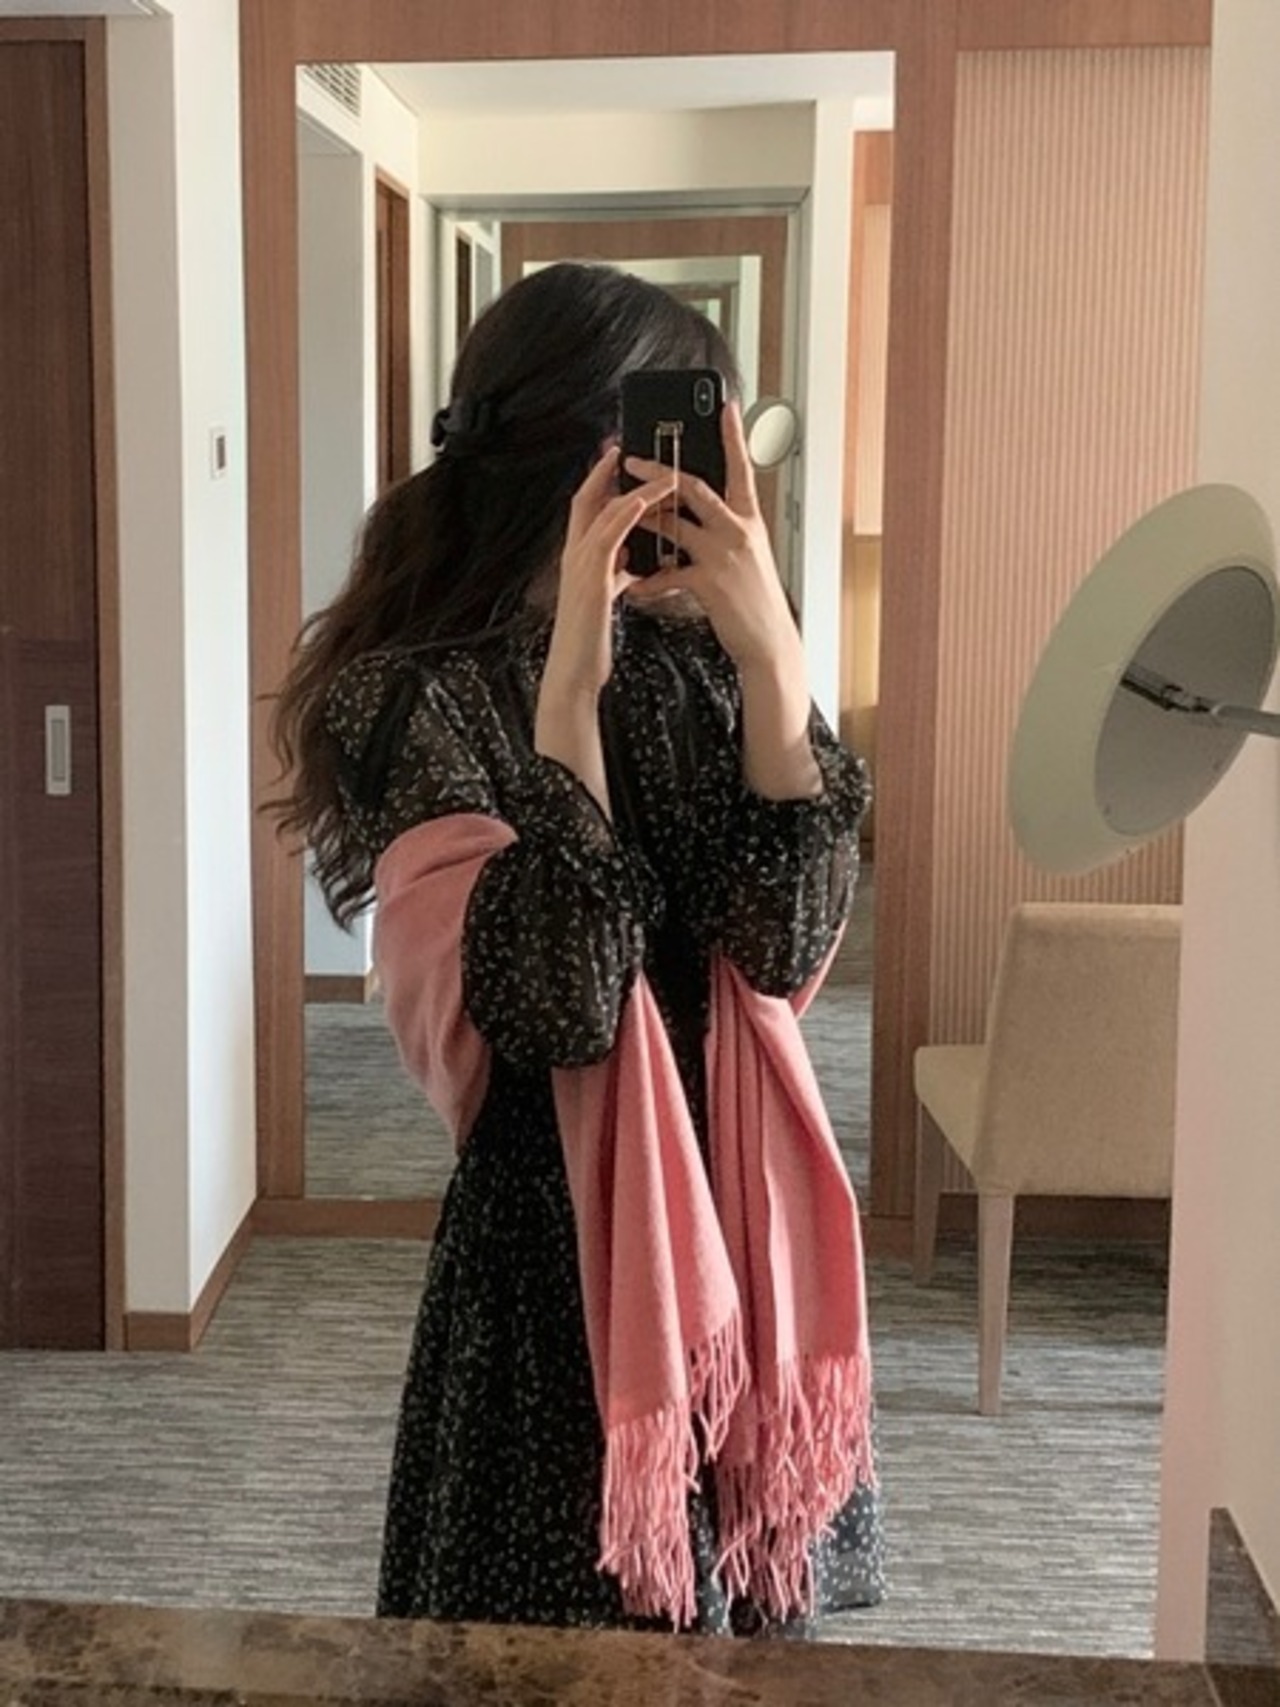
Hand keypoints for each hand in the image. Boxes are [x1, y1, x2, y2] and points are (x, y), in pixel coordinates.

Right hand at [543, 445, 676, 700]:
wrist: (573, 673)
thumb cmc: (588, 640)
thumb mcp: (604, 599)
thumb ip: (614, 575)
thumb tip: (628, 563)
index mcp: (580, 561)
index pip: (588, 510)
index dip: (600, 480)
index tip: (614, 456)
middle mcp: (575, 557)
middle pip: (587, 499)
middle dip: (604, 469)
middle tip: (623, 443)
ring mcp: (581, 566)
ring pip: (600, 511)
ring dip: (628, 485)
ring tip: (651, 466)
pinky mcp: (592, 580)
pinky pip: (609, 536)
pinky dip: (627, 513)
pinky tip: (646, 499)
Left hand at [624, 405, 820, 799]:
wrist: (769, 643)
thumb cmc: (753, 600)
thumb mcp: (747, 556)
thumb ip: (723, 531)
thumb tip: (692, 513)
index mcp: (748, 520)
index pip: (741, 468)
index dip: (733, 436)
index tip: (725, 405)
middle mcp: (739, 530)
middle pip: (695, 487)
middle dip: (660, 471)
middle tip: (632, 459)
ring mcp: (725, 554)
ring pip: (675, 524)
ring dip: (643, 518)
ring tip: (620, 515)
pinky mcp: (711, 581)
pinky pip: (669, 573)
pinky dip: (647, 580)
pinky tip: (634, 587)